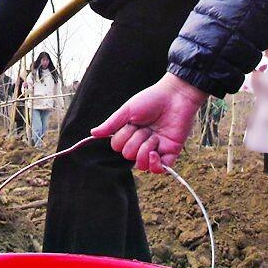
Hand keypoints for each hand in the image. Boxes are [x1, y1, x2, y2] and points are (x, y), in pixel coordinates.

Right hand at [92, 72, 207, 172]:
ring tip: (154, 137)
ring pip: (142, 165)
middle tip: (145, 128)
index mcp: (131, 133)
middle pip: (128, 156)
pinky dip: (154, 164)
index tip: (132, 124)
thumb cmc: (151, 99)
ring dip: (144, 150)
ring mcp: (156, 149)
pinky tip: (154, 152)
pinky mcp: (171, 153)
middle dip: (135, 141)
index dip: (122, 137)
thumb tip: (92, 133)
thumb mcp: (127, 111)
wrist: (175, 96)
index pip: (118, 147)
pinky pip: (159, 170)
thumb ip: (111, 124)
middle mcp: (142, 143)